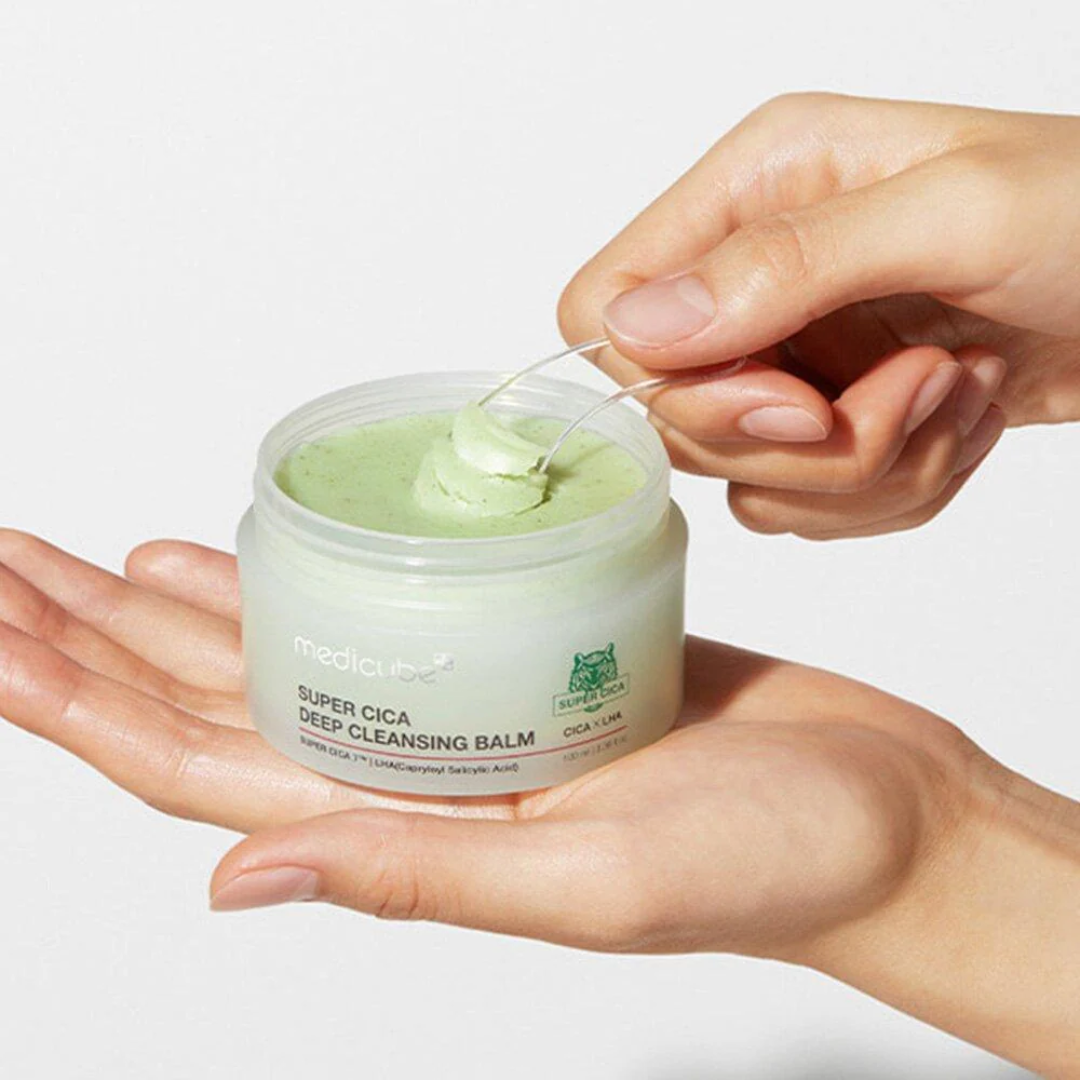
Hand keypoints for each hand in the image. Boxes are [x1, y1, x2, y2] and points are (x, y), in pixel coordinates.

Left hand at [2, 530, 1078, 1073]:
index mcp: (410, 834)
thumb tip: (237, 882)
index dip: (76, 702)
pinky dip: (293, 582)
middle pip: (207, 702)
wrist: (874, 805)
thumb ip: (417, 881)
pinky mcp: (513, 659)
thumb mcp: (596, 886)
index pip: (192, 766)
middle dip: (85, 637)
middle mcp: (412, 774)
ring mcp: (457, 714)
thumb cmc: (773, 859)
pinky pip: (370, 615)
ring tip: (74, 557)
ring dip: (165, 609)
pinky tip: (233, 551)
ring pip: (274, 655)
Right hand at [559, 94, 1079, 538]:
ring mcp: (791, 350)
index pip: (606, 312)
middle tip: (916, 388)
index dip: (680, 386)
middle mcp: (752, 272)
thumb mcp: (952, 215)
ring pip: (749, 477)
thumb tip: (636, 326)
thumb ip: (784, 264)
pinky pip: (809, 504)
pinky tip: (962, 415)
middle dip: (804, 441)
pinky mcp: (833, 414)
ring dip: (866, 467)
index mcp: (753, 187)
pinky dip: (897, 486)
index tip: (797, 402)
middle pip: (678, 418)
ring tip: (958, 388)